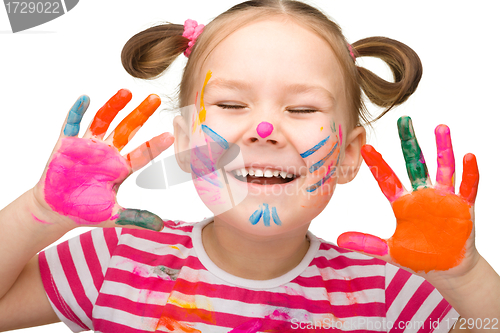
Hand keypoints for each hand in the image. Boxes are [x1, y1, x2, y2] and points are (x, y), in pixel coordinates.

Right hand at [32, 90, 173, 230]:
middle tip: (155, 98)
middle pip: (128, 129)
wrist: (56, 210)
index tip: (171, 135)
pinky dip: (77, 111)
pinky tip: (85, 98)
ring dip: (113, 106)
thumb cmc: (85, 210)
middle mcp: (108, 152)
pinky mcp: (67, 144)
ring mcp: (88, 146)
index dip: (156, 145)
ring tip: (126, 92)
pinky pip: (72, 124)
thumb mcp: (114, 215)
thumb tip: (163, 226)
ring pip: (103, 121)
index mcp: (121, 167)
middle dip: (141, 114)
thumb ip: (137, 218)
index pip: (143, 153)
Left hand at [337, 116, 478, 279]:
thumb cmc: (419, 256)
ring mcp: (443, 198)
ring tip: (440, 128)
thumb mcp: (390, 250)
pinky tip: (468, 156)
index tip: (365, 147)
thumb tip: (339, 239)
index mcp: (402, 203)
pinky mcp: (463, 206)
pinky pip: (468, 187)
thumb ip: (367, 243)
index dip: (377, 164)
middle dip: (409, 142)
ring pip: (443, 168)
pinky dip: (469, 173)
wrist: (447, 268)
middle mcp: (422, 195)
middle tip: (404, 120)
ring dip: (442, 149)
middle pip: (415, 163)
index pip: (387, 179)